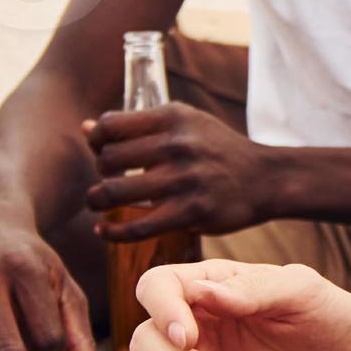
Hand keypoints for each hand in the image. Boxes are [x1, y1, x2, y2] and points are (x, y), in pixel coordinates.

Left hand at [83, 105, 279, 239]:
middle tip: (108, 179)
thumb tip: (85, 128)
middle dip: (100, 171)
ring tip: (98, 202)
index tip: (100, 150)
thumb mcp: (183, 123)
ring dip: (97, 200)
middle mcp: (178, 145)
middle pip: (108, 159)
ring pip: (116, 193)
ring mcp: (185, 180)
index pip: (110, 125)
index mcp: (173, 116)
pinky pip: (137, 227)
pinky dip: (112, 233)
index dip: (96, 140)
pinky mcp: (191, 213)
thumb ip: (137, 126)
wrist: (264, 178)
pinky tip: (103, 231)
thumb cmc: (215, 149)